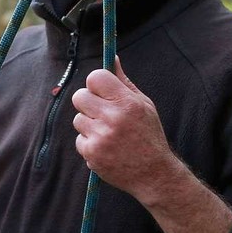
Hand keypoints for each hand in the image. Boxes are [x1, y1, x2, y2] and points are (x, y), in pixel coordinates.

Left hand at [71, 58, 181, 203]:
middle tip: (100, 111)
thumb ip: (124, 82)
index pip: (95, 78)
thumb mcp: (143, 105)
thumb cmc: (149, 135)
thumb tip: (112, 58)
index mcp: (127, 102)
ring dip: (89, 124)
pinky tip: (107, 148)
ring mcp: (100, 137)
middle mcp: (112, 118)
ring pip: (78, 119)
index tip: (101, 90)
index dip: (96, 83)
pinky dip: (90, 143)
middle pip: (79, 96)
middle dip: (87, 102)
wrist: (153, 174)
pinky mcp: (91, 153)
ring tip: (108, 133)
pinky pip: (80, 139)